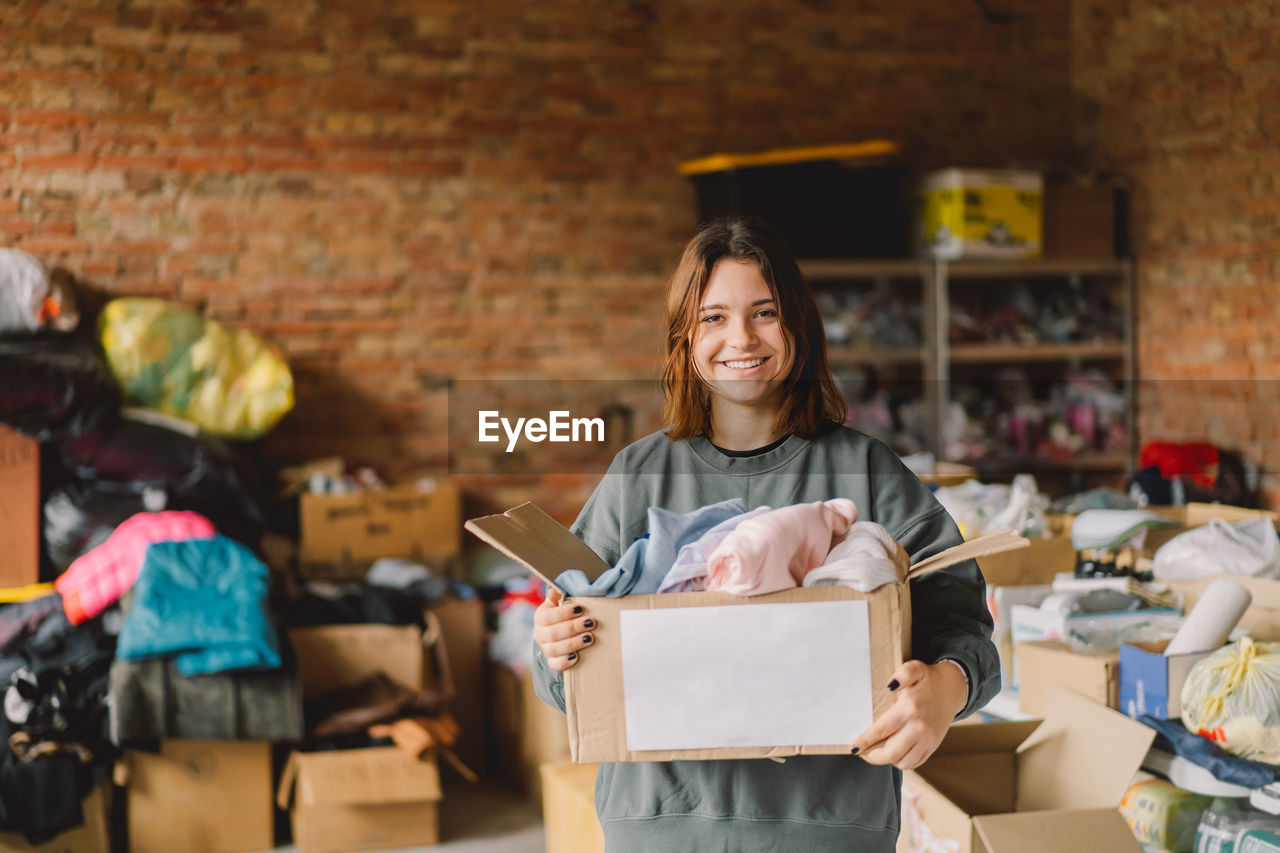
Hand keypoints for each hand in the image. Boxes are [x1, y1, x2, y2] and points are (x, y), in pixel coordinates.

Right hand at [533, 586, 596, 671]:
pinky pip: (555, 665)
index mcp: (540, 618)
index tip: (580, 609)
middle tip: (591, 623)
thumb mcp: (558, 604)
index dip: (563, 613)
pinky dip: (565, 662)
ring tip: (589, 638)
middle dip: (573, 628)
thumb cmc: (562, 615)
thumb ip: (557, 597)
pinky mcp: (552, 661)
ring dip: (573, 643)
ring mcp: (546, 649)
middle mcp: (540, 634)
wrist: (559, 634)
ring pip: (554, 649)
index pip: (547, 617)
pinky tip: (577, 656)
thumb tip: (554, 590)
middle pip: (552, 633)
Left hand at [849, 660, 967, 769]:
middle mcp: (920, 727)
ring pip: (903, 762)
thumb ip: (902, 674)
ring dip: (887, 760)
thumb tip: (890, 685)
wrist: (953, 688)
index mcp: (911, 708)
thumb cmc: (928, 678)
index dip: (865, 741)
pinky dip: (902, 762)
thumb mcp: (914, 668)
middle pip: (891, 752)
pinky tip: (894, 752)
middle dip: (872, 756)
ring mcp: (928, 739)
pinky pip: (915, 763)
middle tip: (862, 752)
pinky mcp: (933, 746)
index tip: (853, 747)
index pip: (882, 730)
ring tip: (877, 751)